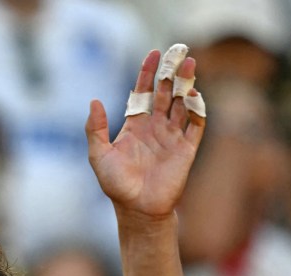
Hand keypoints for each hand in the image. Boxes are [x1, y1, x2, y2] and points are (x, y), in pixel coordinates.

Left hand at [86, 48, 205, 219]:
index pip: (143, 92)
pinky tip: (193, 96)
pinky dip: (197, 110)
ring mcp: (172, 137)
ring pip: (182, 104)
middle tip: (178, 51)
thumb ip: (95, 129)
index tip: (153, 53)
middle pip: (166, 93)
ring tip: (189, 65)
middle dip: (171, 72)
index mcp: (135, 126)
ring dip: (186, 84)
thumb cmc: (116, 185)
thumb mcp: (99, 156)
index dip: (147, 73)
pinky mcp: (186, 149)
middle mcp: (155, 128)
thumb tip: (93, 101)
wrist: (137, 209)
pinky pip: (195, 125)